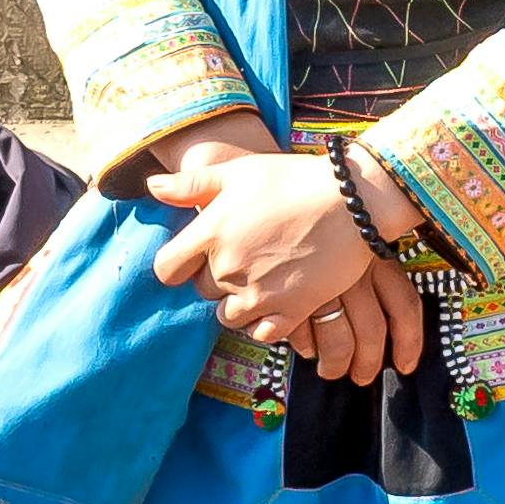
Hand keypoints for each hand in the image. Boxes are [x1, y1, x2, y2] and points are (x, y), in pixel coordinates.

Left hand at [144, 141, 409, 349]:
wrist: (353, 201)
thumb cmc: (293, 179)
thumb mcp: (239, 171)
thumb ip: (191, 183)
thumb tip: (151, 188)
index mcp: (211, 231)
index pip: (166, 269)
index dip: (176, 266)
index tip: (192, 259)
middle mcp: (228, 267)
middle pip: (201, 292)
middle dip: (215, 279)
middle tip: (243, 258)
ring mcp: (259, 293)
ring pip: (228, 316)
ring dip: (239, 302)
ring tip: (261, 278)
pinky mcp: (290, 312)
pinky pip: (261, 333)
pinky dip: (265, 322)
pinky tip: (277, 300)